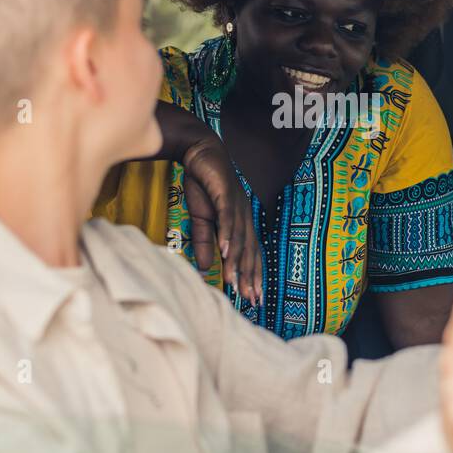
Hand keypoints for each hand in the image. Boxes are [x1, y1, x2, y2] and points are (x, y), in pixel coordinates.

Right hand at [181, 136, 262, 304]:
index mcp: (241, 223)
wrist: (199, 153)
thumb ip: (206, 243)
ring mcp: (237, 205)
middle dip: (250, 276)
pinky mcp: (226, 194)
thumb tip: (208, 268)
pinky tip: (226, 251)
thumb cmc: (204, 186)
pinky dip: (228, 234)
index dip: (252, 275)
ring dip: (237, 261)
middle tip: (251, 299)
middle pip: (249, 250)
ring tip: (235, 281)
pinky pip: (228, 218)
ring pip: (239, 237)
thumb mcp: (201, 220)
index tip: (253, 298)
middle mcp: (244, 216)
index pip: (249, 253)